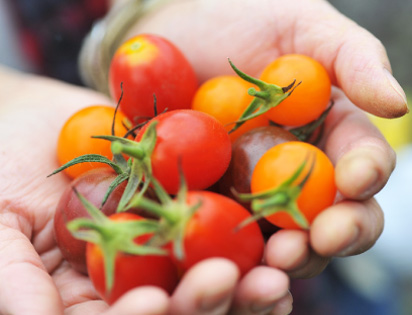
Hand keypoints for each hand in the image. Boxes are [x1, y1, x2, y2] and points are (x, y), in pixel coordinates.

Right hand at [0, 67, 290, 314]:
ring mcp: (174, 237)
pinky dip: (257, 231)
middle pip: (182, 305)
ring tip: (273, 276)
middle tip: (226, 283)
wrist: (37, 123)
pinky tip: (281, 233)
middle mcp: (143, 273)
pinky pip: (231, 220)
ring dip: (247, 281)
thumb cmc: (3, 171)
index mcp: (98, 294)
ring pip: (216, 272)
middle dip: (206, 303)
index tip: (155, 305)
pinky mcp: (197, 200)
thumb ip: (16, 281)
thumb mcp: (1, 227)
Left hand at [126, 0, 406, 278]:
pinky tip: (224, 263)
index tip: (356, 180)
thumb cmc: (244, 20)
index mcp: (329, 134)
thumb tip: (396, 104)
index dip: (366, 176)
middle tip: (318, 242)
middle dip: (331, 234)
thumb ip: (353, 60)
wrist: (173, 37)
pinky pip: (223, 234)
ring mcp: (252, 191)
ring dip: (284, 256)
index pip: (361, 165)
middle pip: (329, 216)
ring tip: (275, 262)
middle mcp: (297, 171)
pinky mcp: (209, 199)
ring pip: (281, 238)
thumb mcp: (303, 27)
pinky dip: (229, 253)